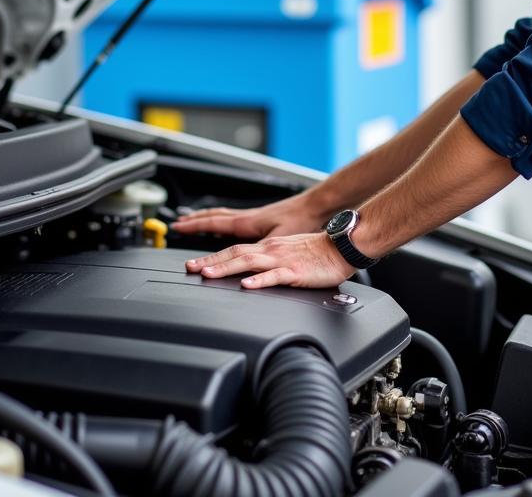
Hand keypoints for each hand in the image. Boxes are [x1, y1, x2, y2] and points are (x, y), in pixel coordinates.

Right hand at [172, 193, 323, 240]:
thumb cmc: (301, 220)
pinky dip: (222, 220)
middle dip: (195, 221)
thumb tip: (242, 264)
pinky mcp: (262, 219)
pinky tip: (225, 226)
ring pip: (223, 215)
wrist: (316, 207)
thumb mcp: (277, 241)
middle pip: (214, 217)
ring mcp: (254, 217)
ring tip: (194, 221)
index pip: (213, 224)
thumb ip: (258, 253)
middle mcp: (247, 217)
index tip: (177, 228)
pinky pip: (234, 218)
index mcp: (246, 222)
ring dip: (207, 218)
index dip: (194, 226)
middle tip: (178, 224)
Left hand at [184, 232, 352, 289]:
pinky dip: (258, 280)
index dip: (213, 257)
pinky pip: (274, 276)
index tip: (194, 264)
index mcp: (269, 247)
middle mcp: (271, 250)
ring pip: (248, 262)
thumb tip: (253, 275)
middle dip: (210, 261)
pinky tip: (247, 285)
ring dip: (226, 268)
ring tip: (208, 274)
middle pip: (235, 254)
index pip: (234, 250)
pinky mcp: (295, 272)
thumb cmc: (319, 253)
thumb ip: (270, 264)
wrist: (342, 246)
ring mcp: (282, 261)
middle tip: (190, 268)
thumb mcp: (289, 254)